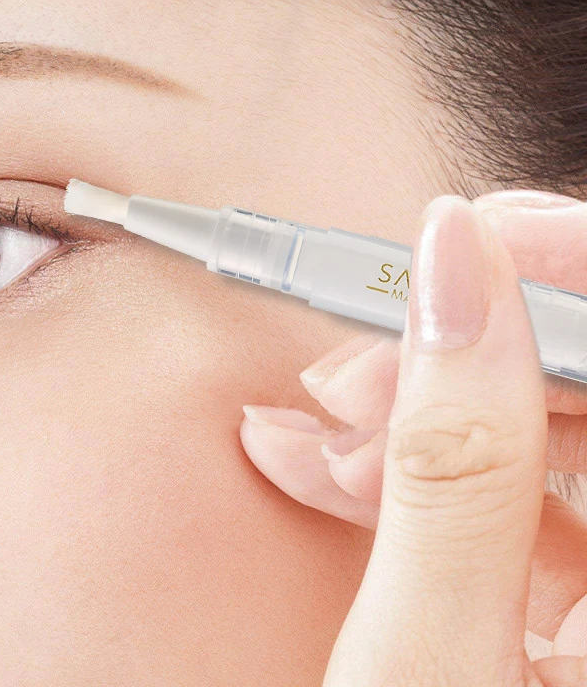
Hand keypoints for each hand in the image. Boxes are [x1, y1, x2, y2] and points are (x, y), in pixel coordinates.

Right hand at [241, 194, 586, 684]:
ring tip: (319, 425)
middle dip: (467, 357)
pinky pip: (509, 486)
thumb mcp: (421, 667)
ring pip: (542, 435)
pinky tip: (333, 457)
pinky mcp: (557, 595)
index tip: (479, 236)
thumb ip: (454, 465)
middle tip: (358, 361)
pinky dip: (417, 460)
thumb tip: (455, 275)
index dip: (581, 278)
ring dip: (418, 411)